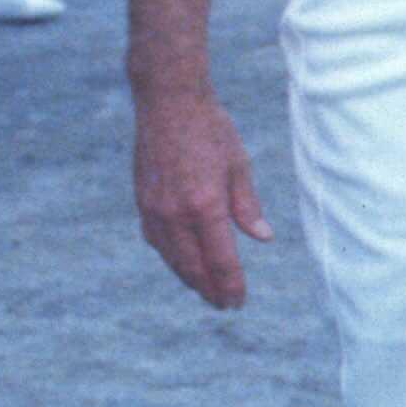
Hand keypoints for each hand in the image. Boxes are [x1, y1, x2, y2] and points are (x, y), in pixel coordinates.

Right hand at [132, 79, 272, 309]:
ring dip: (189, 278)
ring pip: (172, 258)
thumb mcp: (238, 165)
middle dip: (209, 290)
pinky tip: (181, 261)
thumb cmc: (210, 129)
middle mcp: (176, 214)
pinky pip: (156, 241)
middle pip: (193, 267)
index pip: (221, 261)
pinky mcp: (143, 201)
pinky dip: (171, 257)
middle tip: (223, 305)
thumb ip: (247, 206)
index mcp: (205, 206)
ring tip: (205, 290)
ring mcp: (155, 209)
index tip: (238, 302)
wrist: (168, 102)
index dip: (230, 285)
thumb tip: (263, 239)